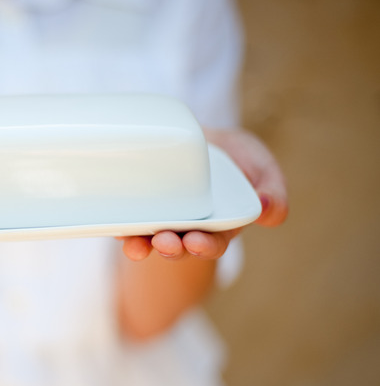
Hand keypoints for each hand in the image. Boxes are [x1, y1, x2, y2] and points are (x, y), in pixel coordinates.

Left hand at [120, 128, 288, 260]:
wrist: (197, 138)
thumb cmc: (233, 157)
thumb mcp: (260, 166)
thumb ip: (272, 189)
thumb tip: (270, 212)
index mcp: (219, 224)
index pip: (213, 242)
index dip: (206, 246)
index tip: (198, 242)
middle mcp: (187, 227)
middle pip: (179, 245)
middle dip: (172, 247)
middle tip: (166, 242)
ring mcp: (160, 218)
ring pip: (149, 237)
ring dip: (142, 244)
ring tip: (135, 246)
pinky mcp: (137, 205)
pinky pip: (125, 219)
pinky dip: (119, 226)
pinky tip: (113, 226)